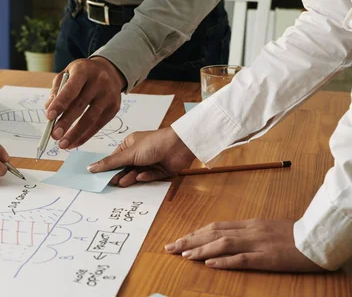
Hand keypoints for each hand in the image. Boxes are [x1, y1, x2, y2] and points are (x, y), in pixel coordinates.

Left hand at [45, 57, 126, 148]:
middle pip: (80, 105)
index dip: (60, 103)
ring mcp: (109, 96)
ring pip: (91, 118)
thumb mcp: (68, 73)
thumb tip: (49, 109)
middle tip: (54, 135)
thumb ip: (57, 90)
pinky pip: (98, 125)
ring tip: (63, 144)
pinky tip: (73, 143)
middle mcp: (99, 82)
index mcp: (84, 71)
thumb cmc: (83, 74)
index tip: (49, 117)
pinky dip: (85, 136)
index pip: (71, 89)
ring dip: (75, 133)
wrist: (110, 71)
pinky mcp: (114, 108)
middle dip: (66, 122)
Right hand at [88, 128, 194, 186]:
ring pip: (137, 173)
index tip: (101, 177)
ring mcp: (151, 161)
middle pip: (126, 167)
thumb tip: (90, 167)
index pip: (116, 158)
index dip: (109, 167)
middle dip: (120, 174)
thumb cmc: (153, 143)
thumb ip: (110, 163)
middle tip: (112, 183)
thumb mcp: (128, 154)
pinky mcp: (161, 169)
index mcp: (131, 144)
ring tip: (124, 183)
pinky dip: (146, 177)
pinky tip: (142, 176)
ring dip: (132, 177)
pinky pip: (151, 176)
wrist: (179, 145)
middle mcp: (140, 152)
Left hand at [165, 219, 325, 271]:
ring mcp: (258, 244)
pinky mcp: (268, 258)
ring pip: (223, 244)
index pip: (215, 226)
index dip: (195, 233)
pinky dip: (224, 261)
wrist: (317, 238)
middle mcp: (249, 231)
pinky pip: (242, 259)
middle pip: (213, 233)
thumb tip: (225, 236)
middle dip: (190, 240)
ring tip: (183, 255)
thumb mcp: (266, 228)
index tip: (180, 239)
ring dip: (201, 250)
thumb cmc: (294, 234)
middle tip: (170, 247)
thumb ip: (247, 231)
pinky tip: (209, 263)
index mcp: (249, 223)